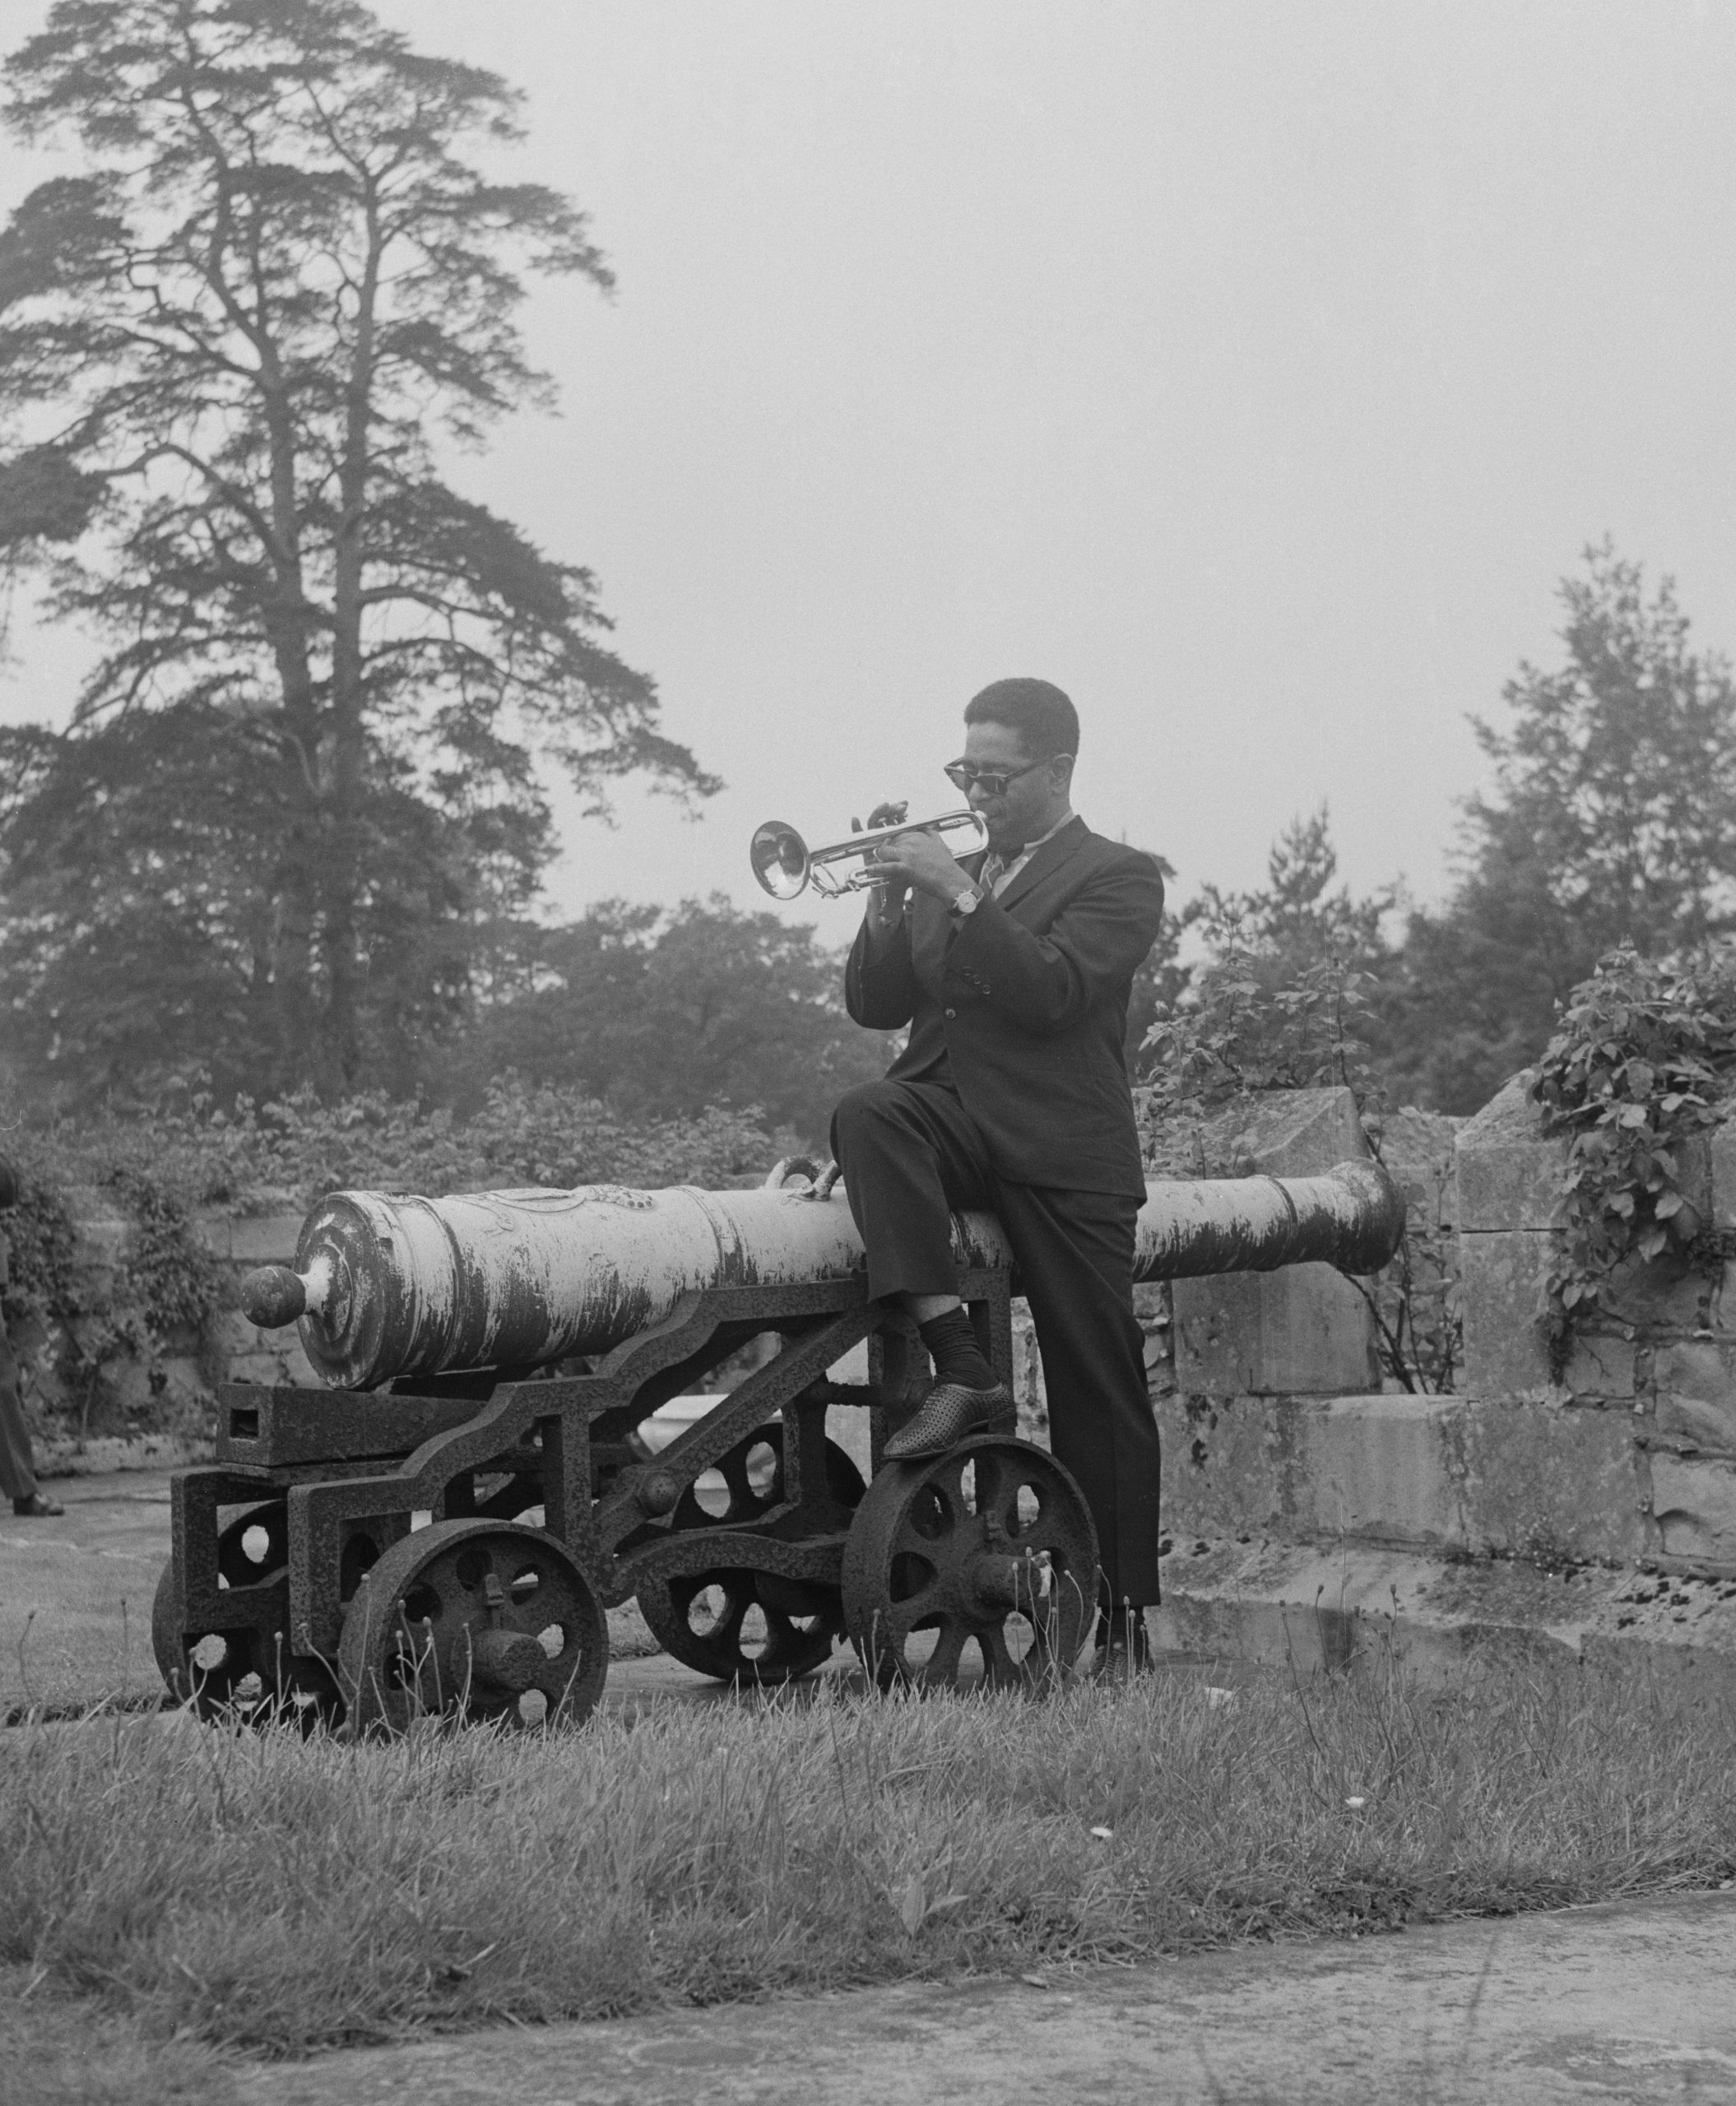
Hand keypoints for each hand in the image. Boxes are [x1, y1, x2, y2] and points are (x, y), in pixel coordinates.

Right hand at [856, 801, 910, 921]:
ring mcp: (874, 846)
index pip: (894, 820)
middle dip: (890, 811)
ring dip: (877, 815)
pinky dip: (855, 829)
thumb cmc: (906, 877)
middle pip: (884, 820)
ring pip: (873, 826)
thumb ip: (918, 845)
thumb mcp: (915, 858)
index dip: (898, 812)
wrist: (895, 892)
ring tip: (884, 806)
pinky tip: (855, 819)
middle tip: (898, 805)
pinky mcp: (865, 853)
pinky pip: (859, 840)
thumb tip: (927, 828)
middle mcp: (884, 840)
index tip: (905, 805)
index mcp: (896, 840)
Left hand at [868, 825, 975, 904]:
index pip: (897, 833)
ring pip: (885, 851)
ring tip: (876, 863)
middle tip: (881, 856)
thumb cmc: (946, 865)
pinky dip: (877, 869)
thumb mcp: (939, 843)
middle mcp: (912, 841)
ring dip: (880, 857)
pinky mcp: (907, 867)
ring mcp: (909, 854)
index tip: (887, 845)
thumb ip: (930, 833)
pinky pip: (887, 866)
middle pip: (889, 841)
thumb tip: (925, 828)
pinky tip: (871, 870)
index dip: (890, 840)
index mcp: (918, 835)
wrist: (952, 881)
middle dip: (884, 849)